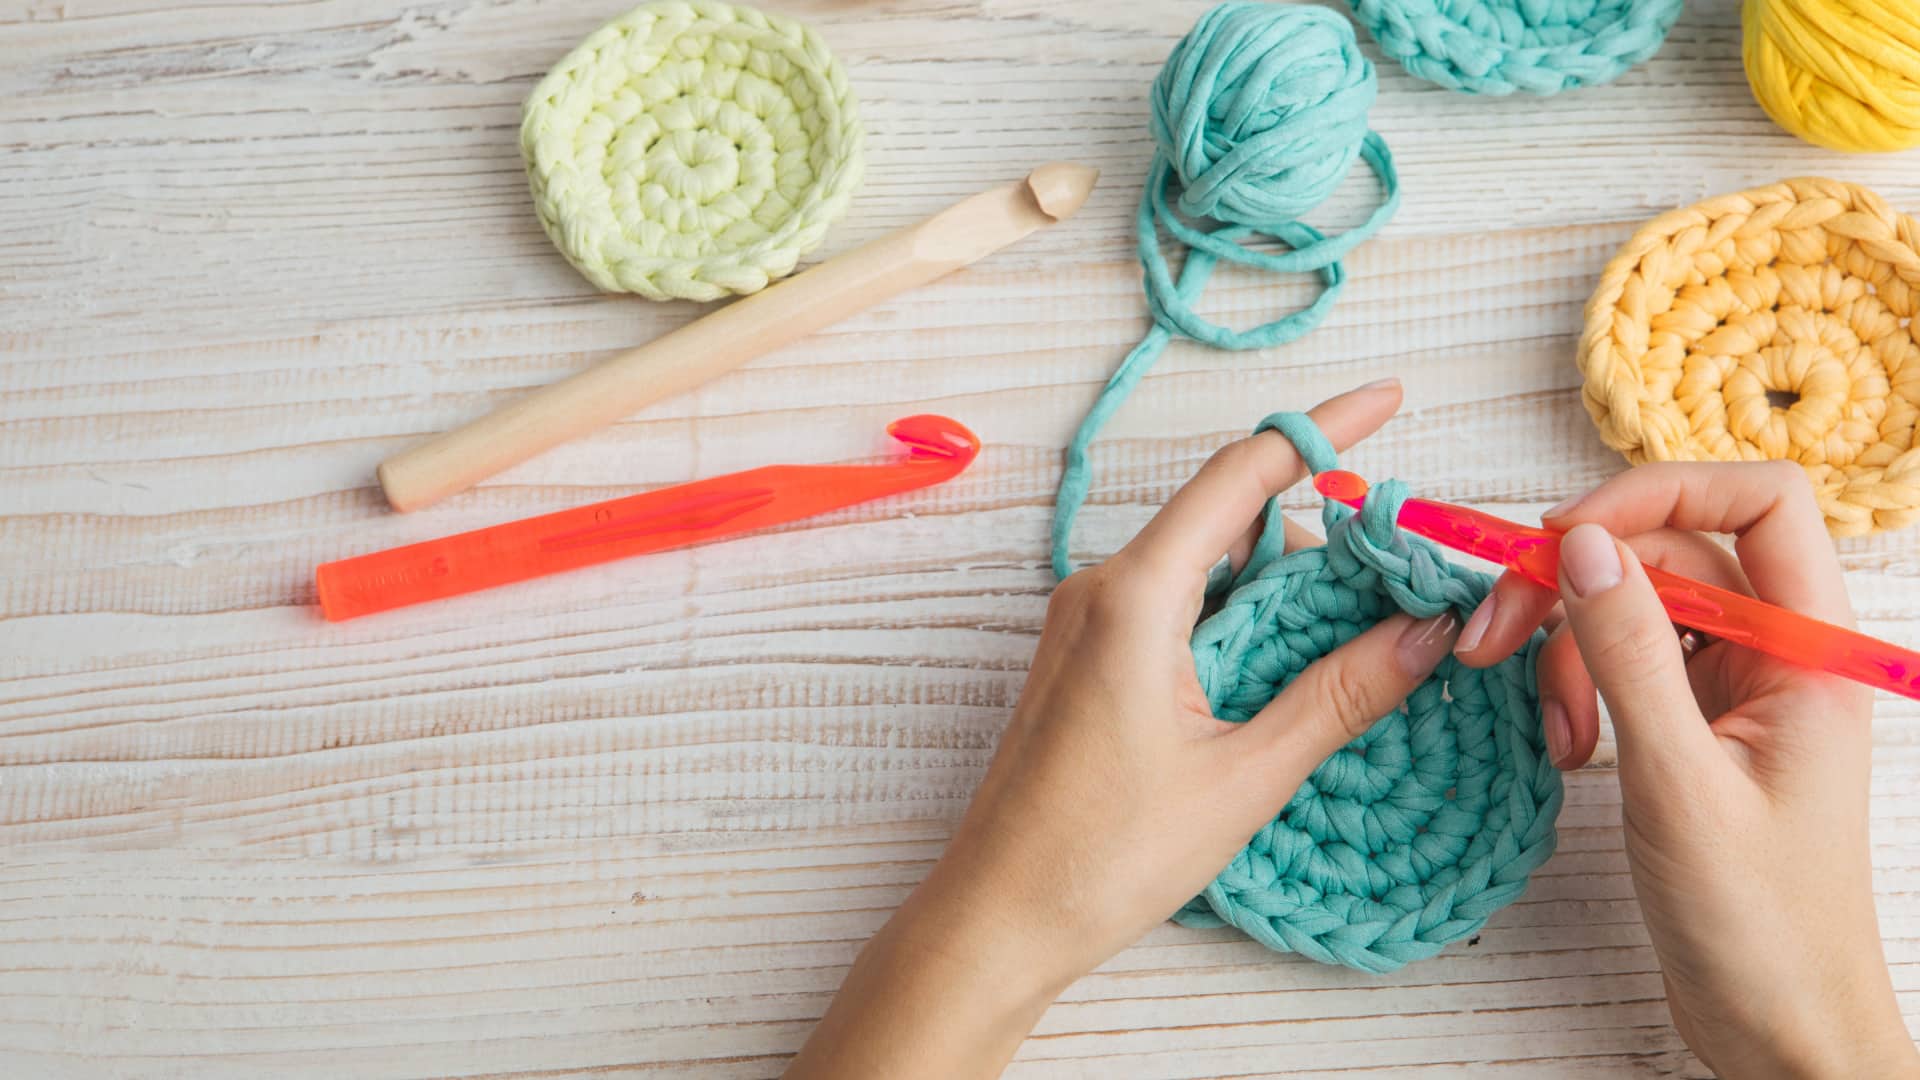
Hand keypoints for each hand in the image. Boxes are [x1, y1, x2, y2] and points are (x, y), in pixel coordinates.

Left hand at [787, 380, 1463, 1077]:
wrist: (997, 915)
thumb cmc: (1102, 855)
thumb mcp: (1244, 775)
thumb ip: (1340, 693)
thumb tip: (1428, 631)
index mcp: (1136, 595)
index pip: (1244, 471)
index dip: (1324, 428)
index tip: (1389, 397)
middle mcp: (1103, 588)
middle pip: (1230, 515)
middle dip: (1323, 524)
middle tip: (1408, 563)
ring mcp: (1088, 620)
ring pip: (1206, 562)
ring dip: (1285, 578)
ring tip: (1370, 619)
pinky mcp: (1086, 656)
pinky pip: (1177, 603)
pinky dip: (1241, 611)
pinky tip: (1296, 654)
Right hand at [1455, 462, 1918, 1078]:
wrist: (1777, 1024)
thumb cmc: (1760, 923)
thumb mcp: (1679, 782)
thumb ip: (1628, 653)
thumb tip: (1580, 544)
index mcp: (1811, 650)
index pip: (1759, 502)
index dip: (1660, 492)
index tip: (1563, 534)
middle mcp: (1779, 652)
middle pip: (1670, 551)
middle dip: (1575, 584)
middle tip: (1493, 634)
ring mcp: (1735, 688)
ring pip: (1633, 606)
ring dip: (1567, 650)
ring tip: (1551, 734)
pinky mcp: (1695, 725)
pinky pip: (1623, 662)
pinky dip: (1577, 689)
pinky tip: (1565, 746)